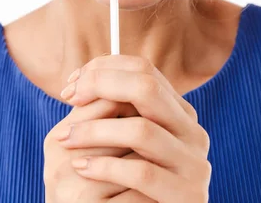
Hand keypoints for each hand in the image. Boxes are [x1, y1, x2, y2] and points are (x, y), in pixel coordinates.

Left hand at [57, 55, 211, 202]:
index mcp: (178, 113)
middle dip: (101, 86)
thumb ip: (111, 112)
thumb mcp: (122, 142)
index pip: (143, 70)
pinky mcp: (188, 195)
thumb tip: (78, 81)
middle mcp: (192, 132)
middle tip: (69, 98)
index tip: (71, 84)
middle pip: (147, 88)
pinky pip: (141, 172)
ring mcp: (193, 164)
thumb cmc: (129, 183)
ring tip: (66, 139)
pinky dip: (104, 167)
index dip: (103, 69)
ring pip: (141, 130)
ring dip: (95, 130)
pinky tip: (82, 167)